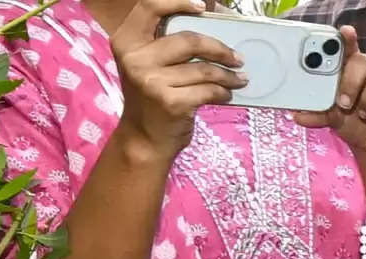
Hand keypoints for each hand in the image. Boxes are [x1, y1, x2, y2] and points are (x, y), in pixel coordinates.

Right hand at [110, 0, 243, 157]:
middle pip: (189, 40)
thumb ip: (165, 43)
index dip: (178, 1)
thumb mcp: (147, 64)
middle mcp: (135, 57)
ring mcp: (152, 81)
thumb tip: (208, 21)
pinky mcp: (172, 103)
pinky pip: (208, 91)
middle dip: (219, 48)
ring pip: (203, 69)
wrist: (144, 139)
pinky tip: (227, 94)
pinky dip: (223, 92)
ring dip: (228, 75)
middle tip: (237, 57)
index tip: (204, 7)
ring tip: (239, 78)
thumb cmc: (151, 97)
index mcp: (126, 40)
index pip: (151, 6)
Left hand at [296, 23, 365, 158]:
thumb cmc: (353, 124)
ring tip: (364, 114)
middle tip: (344, 103)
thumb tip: (297, 115)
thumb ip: (317, 113)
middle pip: (362, 61)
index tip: (345, 32)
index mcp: (349, 69)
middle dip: (352, 82)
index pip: (347, 47)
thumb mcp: (332, 119)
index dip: (346, 38)